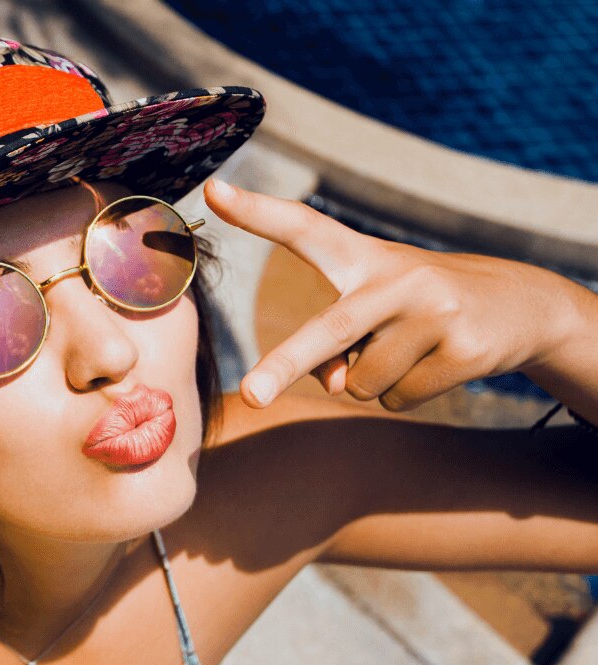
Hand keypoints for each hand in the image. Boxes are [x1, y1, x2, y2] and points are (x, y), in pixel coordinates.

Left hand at [205, 179, 583, 411]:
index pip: (305, 229)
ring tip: (412, 348)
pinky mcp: (465, 350)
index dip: (258, 212)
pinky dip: (406, 395)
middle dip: (286, 365)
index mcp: (365, 258)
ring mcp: (435, 313)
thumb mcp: (375, 314)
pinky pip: (398, 400)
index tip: (214, 191)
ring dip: (375, 382)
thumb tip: (337, 386)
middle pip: (331, 330)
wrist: (524, 306)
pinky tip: (437, 363)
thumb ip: (337, 348)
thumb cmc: (421, 309)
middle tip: (251, 395)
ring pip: (362, 383)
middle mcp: (398, 278)